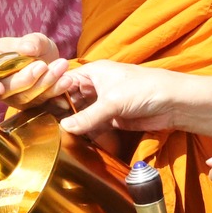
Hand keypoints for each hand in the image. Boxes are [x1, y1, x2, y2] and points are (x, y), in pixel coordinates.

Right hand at [0, 33, 71, 102]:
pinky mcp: (32, 104)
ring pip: (27, 97)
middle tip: (43, 65)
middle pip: (7, 90)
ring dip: (46, 83)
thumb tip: (28, 49)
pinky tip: (67, 80)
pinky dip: (57, 91)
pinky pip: (43, 101)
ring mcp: (15, 97)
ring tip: (62, 66)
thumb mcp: (32, 38)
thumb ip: (31, 41)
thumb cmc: (32, 46)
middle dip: (27, 79)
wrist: (47, 58)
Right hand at [56, 61, 181, 138]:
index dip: (52, 91)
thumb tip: (64, 128)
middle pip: (71, 99)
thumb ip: (87, 117)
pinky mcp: (112, 118)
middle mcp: (96, 86)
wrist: (172, 104)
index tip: (38, 107)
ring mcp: (104, 103)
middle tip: (45, 125)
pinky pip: (94, 126)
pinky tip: (75, 140)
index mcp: (93, 72)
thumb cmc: (143, 90)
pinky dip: (87, 132)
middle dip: (61, 111)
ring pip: (82, 114)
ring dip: (74, 124)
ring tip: (57, 135)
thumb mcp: (111, 102)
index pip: (65, 80)